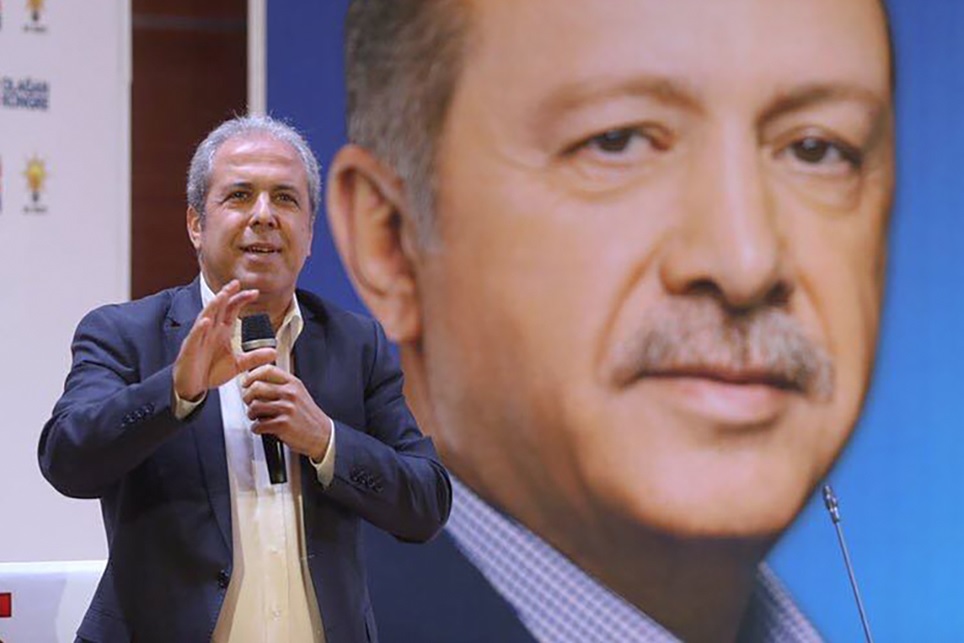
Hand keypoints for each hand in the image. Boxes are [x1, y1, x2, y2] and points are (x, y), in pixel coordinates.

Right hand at [173, 280, 275, 400]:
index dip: (241, 300)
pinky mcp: (190, 350)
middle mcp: (211, 331)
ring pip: (205, 318)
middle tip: (236, 283)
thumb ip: (254, 357)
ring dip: (213, 306)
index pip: (232, 310)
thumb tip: (273, 351)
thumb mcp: (237, 364)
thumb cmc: (210, 372)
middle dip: (226, 295)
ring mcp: (199, 339)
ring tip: (221, 296)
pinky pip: (195, 337)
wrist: (193, 387)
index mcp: (222, 331)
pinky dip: (200, 329)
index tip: (255, 292)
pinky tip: (206, 322)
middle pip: (218, 308)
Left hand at [241, 365, 331, 459]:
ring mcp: (287, 409)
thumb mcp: (299, 393)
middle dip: (247, 397)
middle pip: (256, 387)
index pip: (267, 370)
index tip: (246, 383)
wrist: (321, 434)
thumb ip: (281, 385)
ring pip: (254, 406)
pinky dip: (256, 428)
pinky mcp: (282, 425)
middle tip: (249, 402)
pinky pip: (258, 424)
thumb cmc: (307, 416)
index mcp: (293, 383)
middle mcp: (290, 394)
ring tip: (256, 417)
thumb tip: (257, 381)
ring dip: (251, 414)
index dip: (252, 376)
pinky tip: (262, 428)